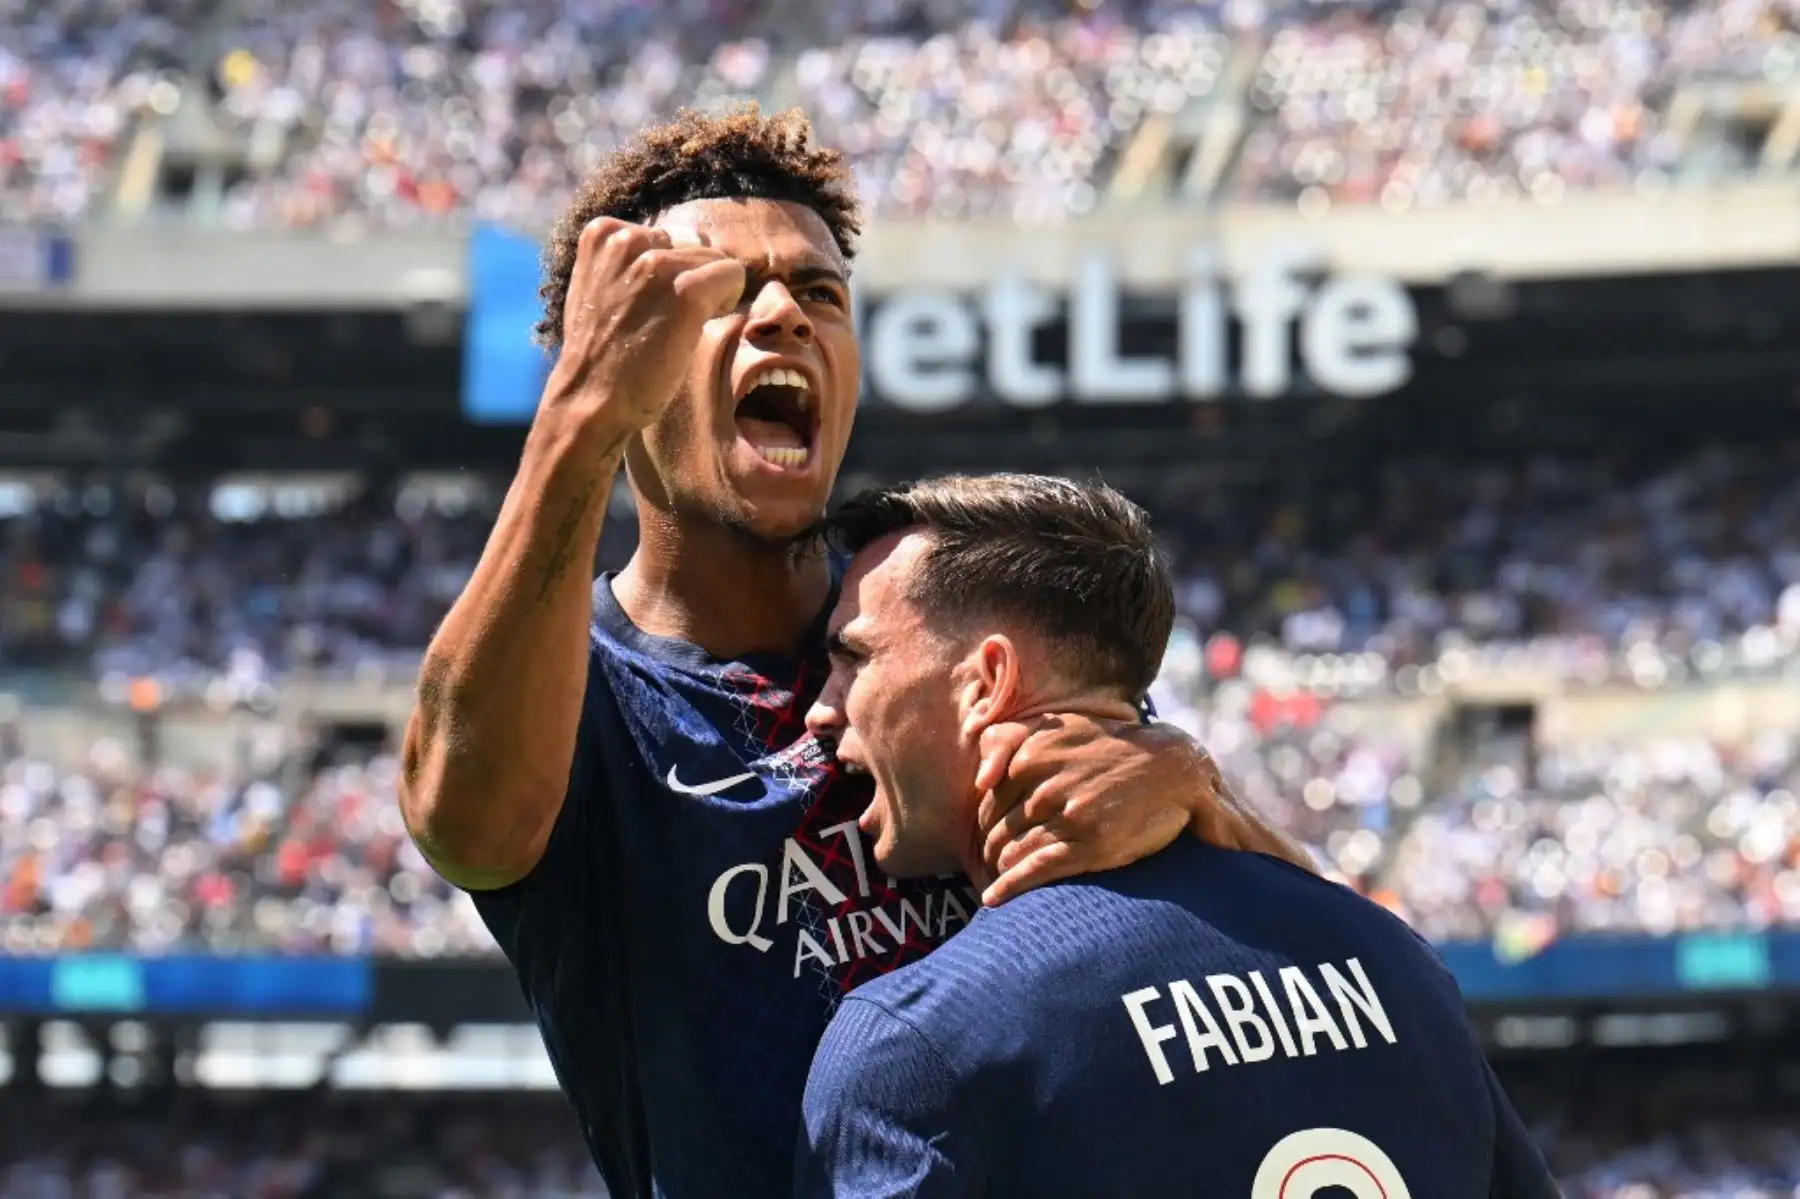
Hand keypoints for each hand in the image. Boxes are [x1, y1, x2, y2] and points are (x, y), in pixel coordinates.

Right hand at [542, 217, 746, 433]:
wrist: (591, 398)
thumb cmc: (600, 353)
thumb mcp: (598, 289)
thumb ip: (626, 263)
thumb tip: (678, 246)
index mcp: (602, 233)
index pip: (663, 236)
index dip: (667, 273)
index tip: (651, 305)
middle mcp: (627, 240)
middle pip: (691, 246)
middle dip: (689, 280)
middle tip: (667, 321)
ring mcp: (657, 264)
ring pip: (714, 260)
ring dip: (708, 293)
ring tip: (678, 327)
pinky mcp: (686, 291)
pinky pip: (731, 275)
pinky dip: (727, 299)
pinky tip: (702, 325)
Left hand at [973, 714, 1315, 905]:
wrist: (1170, 768)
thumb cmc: (1107, 748)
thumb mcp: (1055, 728)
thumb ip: (1006, 741)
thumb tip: (979, 780)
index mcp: (1032, 755)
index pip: (988, 803)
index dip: (983, 828)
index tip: (985, 841)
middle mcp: (1045, 785)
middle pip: (996, 831)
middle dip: (987, 853)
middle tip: (987, 869)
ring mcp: (1068, 816)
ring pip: (1012, 852)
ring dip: (998, 873)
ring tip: (994, 884)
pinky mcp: (1089, 845)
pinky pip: (1035, 870)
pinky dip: (1010, 887)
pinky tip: (994, 900)